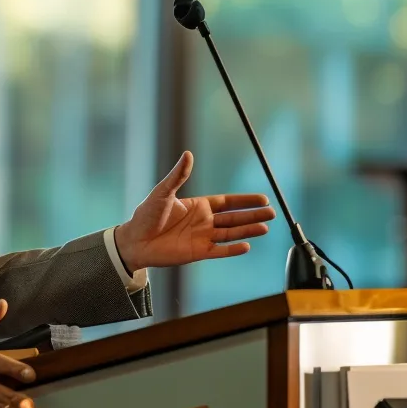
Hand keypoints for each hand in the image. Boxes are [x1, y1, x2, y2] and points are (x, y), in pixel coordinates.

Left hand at [114, 151, 277, 271]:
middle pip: (234, 218)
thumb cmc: (146, 215)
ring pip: (231, 234)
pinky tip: (246, 246)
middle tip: (272, 213)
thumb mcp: (163, 192)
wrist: (134, 240)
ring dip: (247, 231)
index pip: (228, 202)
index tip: (263, 199)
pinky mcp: (198, 253)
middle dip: (253, 215)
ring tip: (265, 228)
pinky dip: (232, 249)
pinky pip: (219, 251)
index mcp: (198, 206)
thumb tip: (188, 154)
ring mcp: (202, 238)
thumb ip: (178, 176)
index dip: (244, 201)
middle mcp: (204, 222)